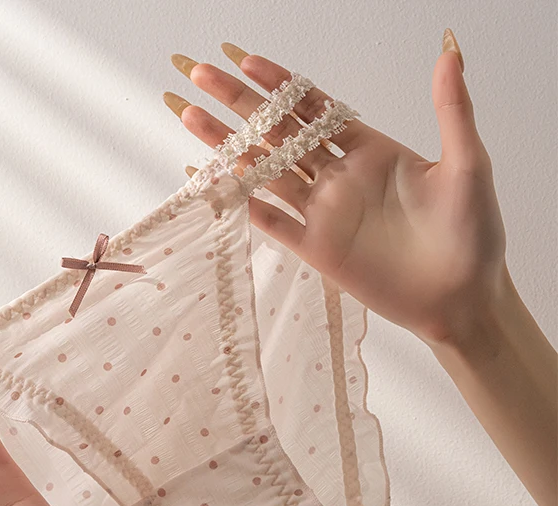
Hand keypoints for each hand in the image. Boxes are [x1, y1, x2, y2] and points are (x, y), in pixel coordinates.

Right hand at [166, 35, 509, 348]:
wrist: (461, 298)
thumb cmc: (474, 234)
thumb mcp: (468, 164)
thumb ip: (451, 109)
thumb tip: (448, 49)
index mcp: (371, 149)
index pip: (315, 106)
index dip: (280, 82)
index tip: (246, 59)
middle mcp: (339, 176)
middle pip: (279, 132)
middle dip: (240, 103)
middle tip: (201, 74)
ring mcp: (323, 212)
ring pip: (265, 172)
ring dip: (228, 146)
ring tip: (189, 117)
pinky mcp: (314, 249)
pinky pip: (269, 221)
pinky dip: (240, 202)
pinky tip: (211, 180)